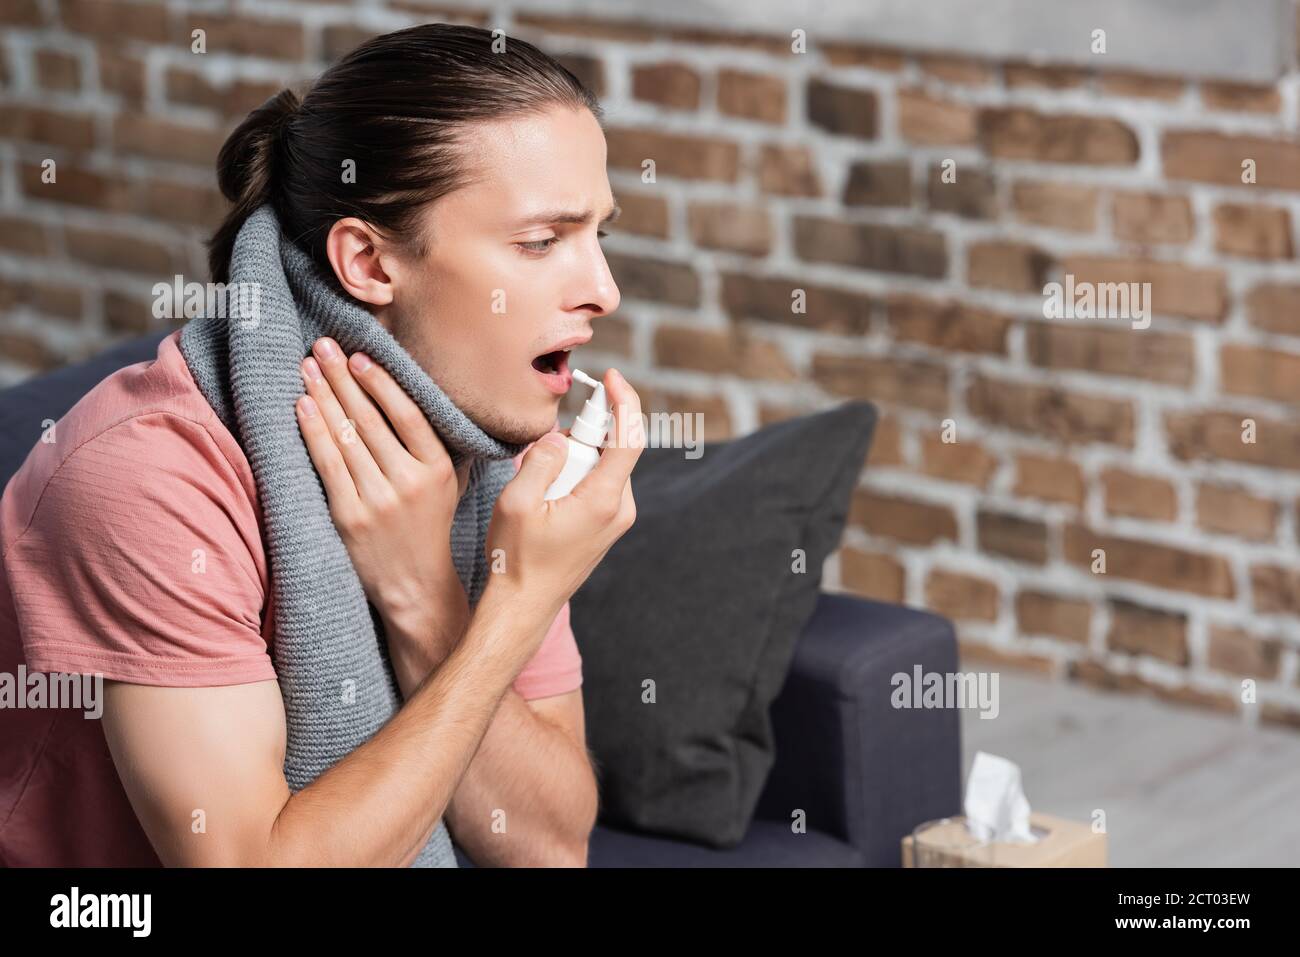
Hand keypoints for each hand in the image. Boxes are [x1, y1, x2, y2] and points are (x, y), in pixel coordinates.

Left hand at [294, 336, 468, 690]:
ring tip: (307, 368)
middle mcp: (409, 482)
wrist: (417, 588)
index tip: (360, 356)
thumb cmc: (430, 530)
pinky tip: (303, 407)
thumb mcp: (450, 486)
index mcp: (438, 469)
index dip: (381, 383)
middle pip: (370, 419)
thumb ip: (441, 446)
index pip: (407, 414)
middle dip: (342, 378)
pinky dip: (314, 432)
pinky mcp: (350, 517)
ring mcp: (378, 500)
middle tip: (323, 346)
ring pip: (346, 437)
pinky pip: (327, 465)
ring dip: (324, 396)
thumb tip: (427, 398)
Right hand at [482, 368, 644, 661]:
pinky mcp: (607, 525)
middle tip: (542, 454)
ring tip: (537, 486)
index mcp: (604, 500)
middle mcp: (620, 508)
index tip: (610, 376)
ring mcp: (616, 519)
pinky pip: (597, 483)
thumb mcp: (517, 501)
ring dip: (573, 458)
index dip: (624, 400)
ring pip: (602, 465)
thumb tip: (559, 437)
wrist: (523, 607)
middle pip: (612, 447)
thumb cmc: (516, 559)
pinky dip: (574, 475)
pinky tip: (545, 496)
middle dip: (579, 436)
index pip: (629, 437)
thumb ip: (542, 459)